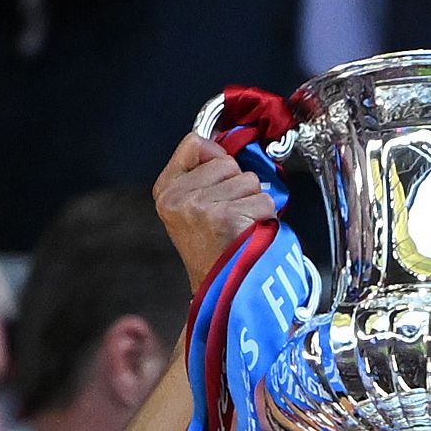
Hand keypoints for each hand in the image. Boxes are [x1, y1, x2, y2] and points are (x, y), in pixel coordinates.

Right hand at [152, 134, 276, 292]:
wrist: (220, 286)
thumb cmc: (212, 247)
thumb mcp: (190, 205)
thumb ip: (202, 173)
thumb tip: (225, 144)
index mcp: (166, 191)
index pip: (194, 143)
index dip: (215, 157)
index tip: (219, 180)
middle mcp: (178, 198)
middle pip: (227, 162)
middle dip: (237, 185)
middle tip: (228, 214)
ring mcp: (200, 207)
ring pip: (249, 180)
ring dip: (252, 201)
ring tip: (239, 224)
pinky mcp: (226, 217)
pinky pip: (264, 200)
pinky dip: (265, 216)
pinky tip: (248, 232)